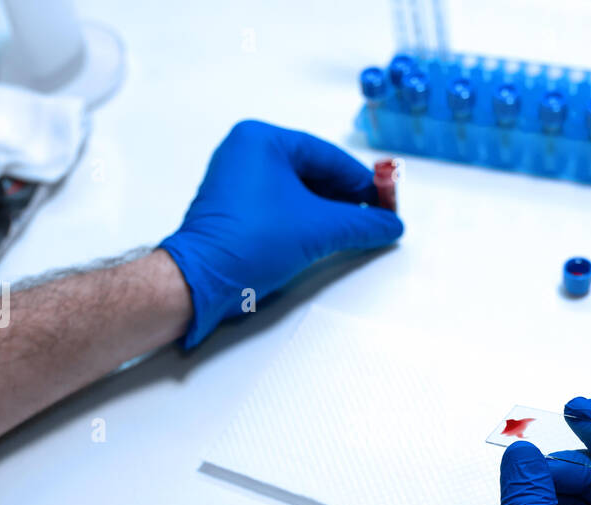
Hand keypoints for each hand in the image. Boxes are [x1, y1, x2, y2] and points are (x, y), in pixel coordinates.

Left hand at [158, 120, 403, 348]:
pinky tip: (321, 234)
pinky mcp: (231, 205)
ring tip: (351, 229)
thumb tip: (389, 224)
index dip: (362, 182)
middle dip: (344, 197)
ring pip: (295, 188)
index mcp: (262, 139)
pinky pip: (278, 202)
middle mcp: (244, 150)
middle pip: (312, 170)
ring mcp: (234, 178)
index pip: (328, 156)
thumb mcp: (318, 229)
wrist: (201, 279)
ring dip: (325, 209)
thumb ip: (361, 223)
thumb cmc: (248, 243)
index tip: (386, 201)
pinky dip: (302, 217)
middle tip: (373, 216)